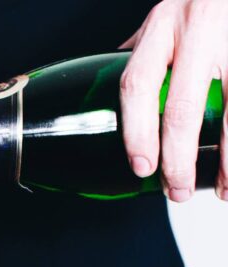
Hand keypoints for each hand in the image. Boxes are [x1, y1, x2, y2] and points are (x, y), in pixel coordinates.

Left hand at [120, 0, 227, 200]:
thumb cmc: (202, 0)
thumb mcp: (166, 19)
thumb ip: (144, 55)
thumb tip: (106, 93)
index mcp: (162, 26)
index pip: (137, 85)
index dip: (137, 132)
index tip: (142, 168)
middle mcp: (198, 30)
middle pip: (182, 107)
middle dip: (179, 159)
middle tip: (176, 190)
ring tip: (223, 190)